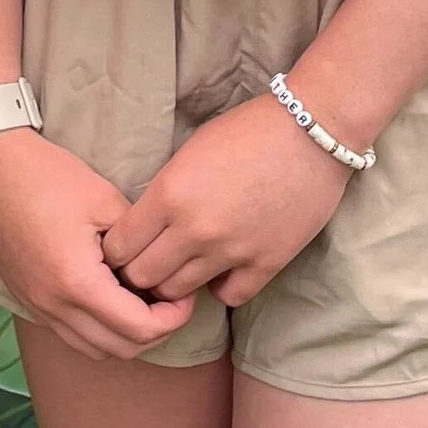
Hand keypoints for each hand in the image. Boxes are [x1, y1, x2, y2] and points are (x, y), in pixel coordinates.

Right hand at [0, 128, 202, 361]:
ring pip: (94, 348)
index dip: (174, 318)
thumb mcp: (107, 202)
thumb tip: (160, 271)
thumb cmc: (49, 176)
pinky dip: (97, 328)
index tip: (184, 293)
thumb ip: (138, 245)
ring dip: (124, 334)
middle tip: (170, 300)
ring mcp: (36, 305)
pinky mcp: (27, 299)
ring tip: (141, 300)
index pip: (140, 329)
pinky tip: (109, 297)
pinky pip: (70, 333)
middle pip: (121, 349)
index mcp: (77, 282)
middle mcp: (53, 305)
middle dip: (155, 331)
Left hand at [100, 93, 346, 308]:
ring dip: (175, 283)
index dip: (116, 252)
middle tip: (148, 264)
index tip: (124, 249)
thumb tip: (145, 228)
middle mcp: (195, 229)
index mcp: (169, 195)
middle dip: (138, 274)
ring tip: (182, 268)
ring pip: (179, 294)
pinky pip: (228, 297)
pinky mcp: (267, 263)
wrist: (312, 130)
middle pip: (142, 278)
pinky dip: (220, 287)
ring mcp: (232, 250)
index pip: (119, 248)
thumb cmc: (247, 131)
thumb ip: (163, 194)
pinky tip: (223, 269)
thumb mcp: (188, 153)